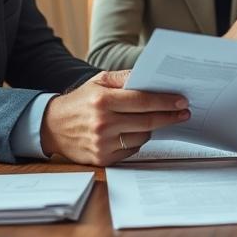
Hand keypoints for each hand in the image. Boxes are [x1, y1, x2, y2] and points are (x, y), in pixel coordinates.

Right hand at [39, 70, 189, 165]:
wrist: (52, 126)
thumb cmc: (80, 101)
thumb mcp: (98, 81)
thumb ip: (124, 77)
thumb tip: (150, 77)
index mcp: (102, 101)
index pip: (143, 101)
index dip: (165, 102)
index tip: (182, 101)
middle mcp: (103, 123)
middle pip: (147, 121)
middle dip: (169, 116)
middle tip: (184, 112)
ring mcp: (103, 144)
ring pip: (142, 136)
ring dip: (152, 128)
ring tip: (153, 119)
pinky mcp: (103, 158)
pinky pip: (132, 149)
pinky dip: (137, 140)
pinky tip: (133, 131)